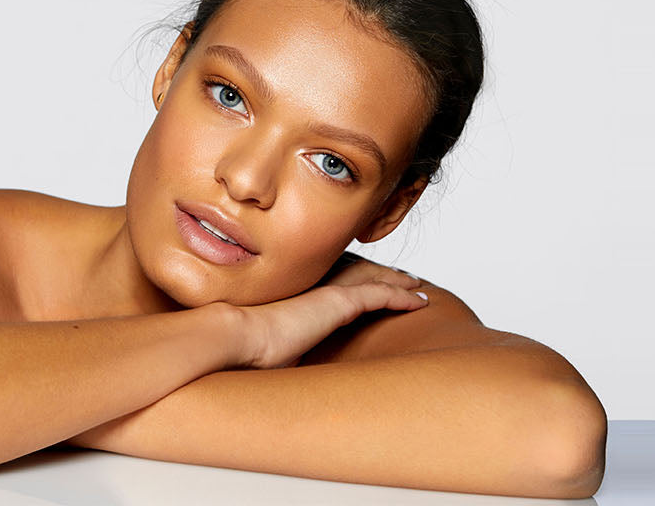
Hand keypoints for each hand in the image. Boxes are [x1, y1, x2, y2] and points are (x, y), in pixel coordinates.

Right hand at [231, 254, 428, 369]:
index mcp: (300, 297)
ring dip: (399, 281)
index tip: (372, 287)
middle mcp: (315, 289)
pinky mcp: (338, 302)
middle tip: (405, 279)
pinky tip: (420, 300)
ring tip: (418, 286)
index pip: (335, 284)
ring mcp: (327, 293)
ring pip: (374, 279)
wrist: (234, 338)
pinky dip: (403, 297)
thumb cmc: (244, 352)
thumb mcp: (275, 354)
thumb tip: (299, 381)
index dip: (356, 282)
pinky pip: (380, 295)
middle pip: (359, 274)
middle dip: (383, 275)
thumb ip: (290, 356)